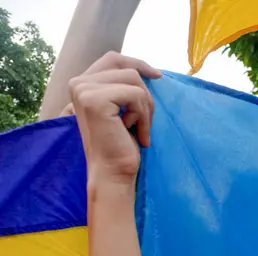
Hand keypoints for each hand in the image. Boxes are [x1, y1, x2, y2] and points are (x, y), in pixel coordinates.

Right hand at [69, 51, 160, 184]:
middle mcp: (77, 83)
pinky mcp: (95, 99)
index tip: (157, 76)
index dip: (137, 63)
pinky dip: (143, 116)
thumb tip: (149, 70)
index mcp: (82, 84)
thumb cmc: (121, 145)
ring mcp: (84, 90)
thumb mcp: (123, 110)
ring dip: (145, 107)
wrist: (113, 172)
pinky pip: (135, 95)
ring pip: (134, 81)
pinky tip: (137, 134)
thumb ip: (123, 87)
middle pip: (127, 69)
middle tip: (145, 121)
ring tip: (139, 129)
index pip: (113, 59)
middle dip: (145, 95)